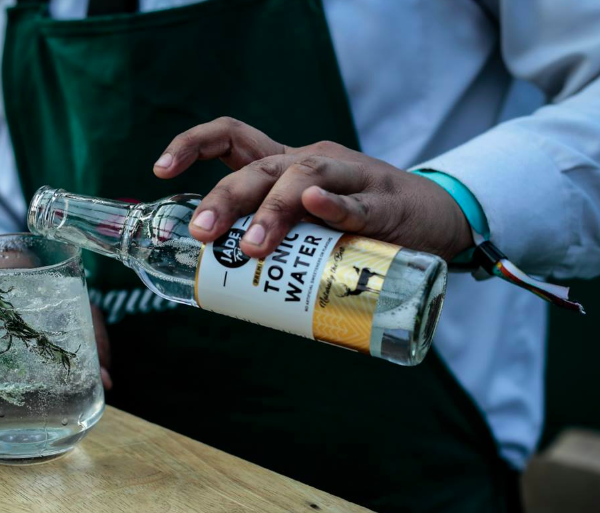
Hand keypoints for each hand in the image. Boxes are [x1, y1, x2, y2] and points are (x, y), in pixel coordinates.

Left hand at [153, 117, 472, 260]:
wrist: (439, 219)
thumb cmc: (362, 223)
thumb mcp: (310, 224)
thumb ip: (274, 242)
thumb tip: (221, 288)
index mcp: (286, 165)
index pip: (232, 137)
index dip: (192, 145)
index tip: (160, 170)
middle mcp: (313, 162)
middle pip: (260, 168)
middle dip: (225, 198)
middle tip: (204, 234)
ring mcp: (351, 177)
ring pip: (303, 177)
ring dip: (273, 211)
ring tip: (252, 247)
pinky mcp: (386, 202)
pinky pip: (358, 200)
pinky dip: (335, 205)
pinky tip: (317, 206)